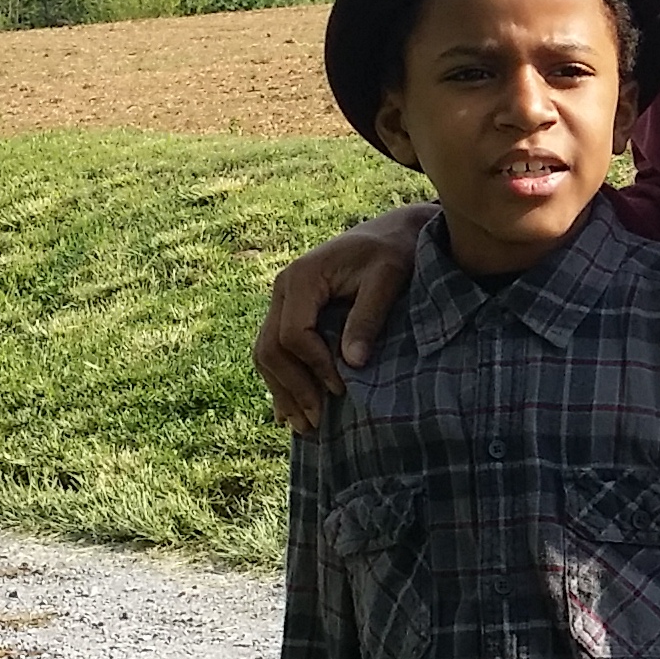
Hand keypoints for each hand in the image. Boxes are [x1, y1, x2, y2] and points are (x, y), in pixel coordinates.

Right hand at [255, 205, 430, 432]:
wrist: (391, 232)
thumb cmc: (394, 251)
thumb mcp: (388, 277)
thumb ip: (369, 316)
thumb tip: (352, 363)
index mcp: (302, 277)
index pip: (293, 334)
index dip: (314, 366)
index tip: (342, 388)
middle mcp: (283, 288)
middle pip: (269, 348)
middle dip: (292, 387)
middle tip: (318, 421)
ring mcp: (282, 301)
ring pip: (265, 354)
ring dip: (282, 391)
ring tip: (305, 426)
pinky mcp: (290, 312)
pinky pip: (274, 351)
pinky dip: (281, 381)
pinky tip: (289, 411)